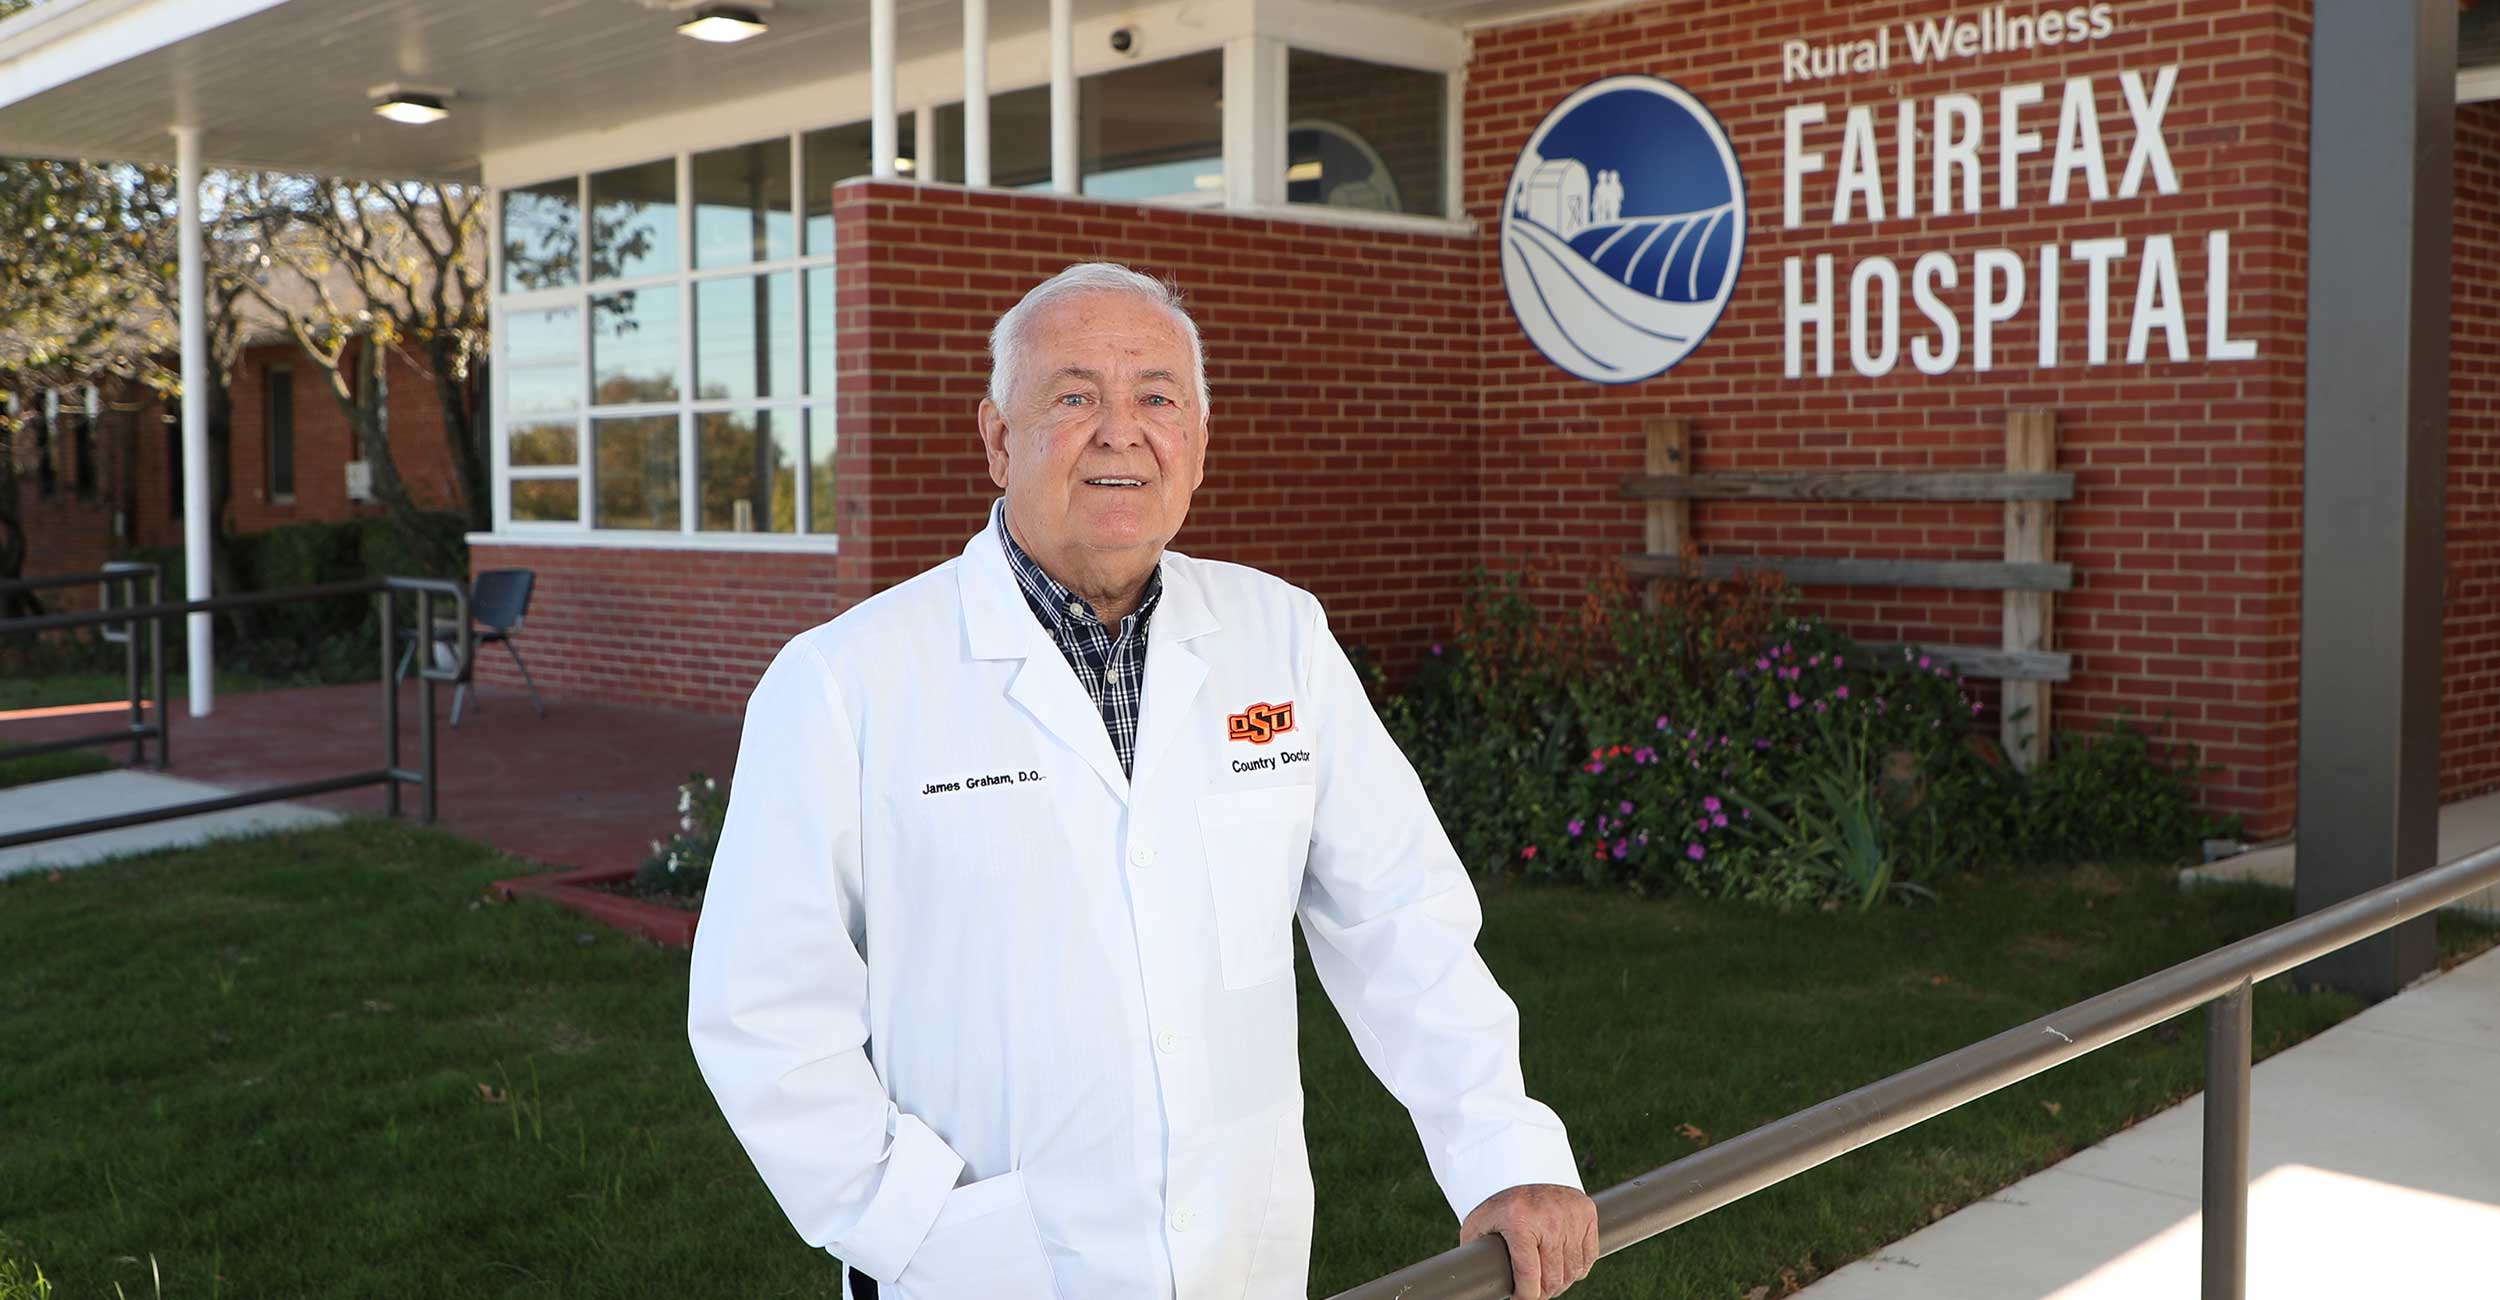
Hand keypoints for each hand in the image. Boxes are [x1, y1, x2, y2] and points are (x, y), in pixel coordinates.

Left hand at [1459, 1183, 1597, 1298]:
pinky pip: (1588, 1257)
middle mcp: (1549, 1218)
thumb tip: (1471, 1282)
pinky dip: (1577, 1268)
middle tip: (1533, 1291)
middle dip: (1542, 1292)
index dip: (1525, 1297)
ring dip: (1560, 1282)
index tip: (1520, 1299)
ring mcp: (1571, 1215)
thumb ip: (1473, 1253)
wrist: (1524, 1168)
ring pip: (1573, 1272)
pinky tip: (1562, 1265)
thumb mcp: (1478, 1225)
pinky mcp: (1587, 1212)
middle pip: (1553, 1278)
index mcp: (1520, 1222)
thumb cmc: (1499, 1203)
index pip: (1529, 1277)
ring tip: (1546, 1279)